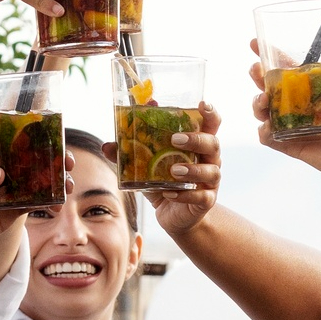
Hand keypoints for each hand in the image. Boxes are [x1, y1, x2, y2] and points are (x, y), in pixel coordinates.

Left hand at [105, 103, 222, 236]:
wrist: (176, 215)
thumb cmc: (166, 183)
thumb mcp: (148, 166)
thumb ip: (131, 154)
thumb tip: (107, 145)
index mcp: (198, 145)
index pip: (211, 124)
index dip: (210, 113)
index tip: (202, 104)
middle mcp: (209, 160)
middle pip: (213, 144)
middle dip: (196, 139)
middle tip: (175, 140)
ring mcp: (210, 182)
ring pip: (211, 171)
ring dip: (192, 169)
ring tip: (174, 170)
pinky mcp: (206, 201)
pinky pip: (201, 197)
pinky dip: (185, 195)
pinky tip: (169, 193)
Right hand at [247, 42, 320, 186]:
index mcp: (309, 89)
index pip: (284, 68)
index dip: (268, 55)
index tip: (254, 43)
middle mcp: (296, 105)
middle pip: (268, 86)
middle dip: (257, 76)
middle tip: (255, 69)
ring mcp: (290, 125)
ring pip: (263, 110)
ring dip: (257, 103)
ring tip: (262, 100)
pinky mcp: (289, 144)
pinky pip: (268, 138)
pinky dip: (264, 132)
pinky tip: (268, 127)